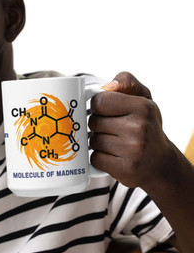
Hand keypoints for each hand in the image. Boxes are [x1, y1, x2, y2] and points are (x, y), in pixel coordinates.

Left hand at [88, 71, 172, 191]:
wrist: (159, 162)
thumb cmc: (145, 125)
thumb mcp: (142, 98)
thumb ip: (126, 83)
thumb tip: (107, 86)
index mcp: (143, 107)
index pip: (100, 101)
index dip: (98, 107)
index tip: (107, 111)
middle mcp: (140, 128)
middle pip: (94, 122)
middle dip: (98, 125)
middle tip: (113, 129)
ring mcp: (133, 150)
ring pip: (93, 141)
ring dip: (99, 143)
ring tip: (115, 143)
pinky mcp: (125, 169)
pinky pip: (95, 159)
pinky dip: (100, 158)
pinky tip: (113, 156)